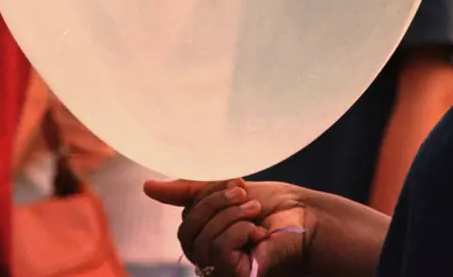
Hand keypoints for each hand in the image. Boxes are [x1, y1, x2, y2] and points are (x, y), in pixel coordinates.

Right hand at [144, 179, 310, 276]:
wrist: (307, 218)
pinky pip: (218, 252)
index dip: (208, 196)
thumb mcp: (228, 192)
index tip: (238, 184)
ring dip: (234, 216)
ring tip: (257, 215)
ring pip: (202, 241)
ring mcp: (219, 271)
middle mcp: (208, 258)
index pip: (185, 217)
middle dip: (217, 204)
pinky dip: (239, 233)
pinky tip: (259, 234)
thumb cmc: (275, 207)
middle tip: (246, 196)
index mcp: (206, 235)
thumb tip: (146, 186)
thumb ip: (189, 191)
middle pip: (186, 230)